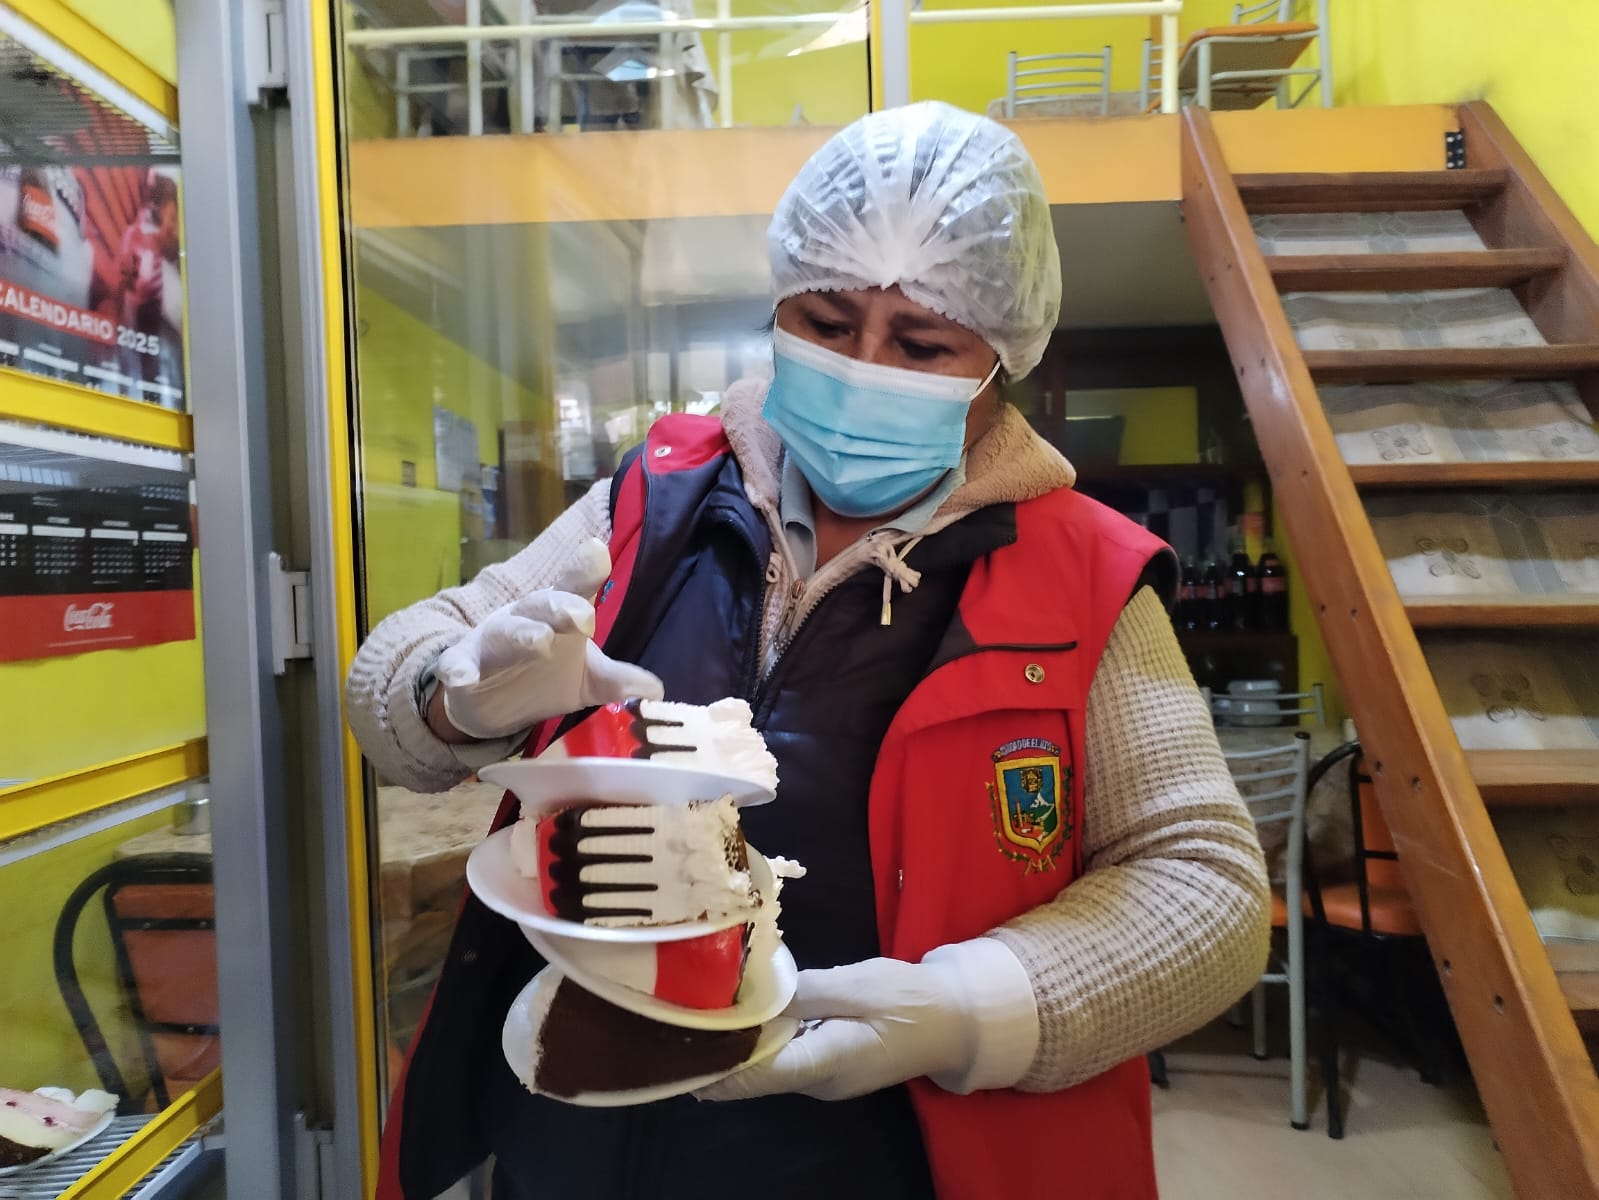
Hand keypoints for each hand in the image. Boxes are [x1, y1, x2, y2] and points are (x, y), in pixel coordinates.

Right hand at [434, 539, 663, 739]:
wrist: (490, 702)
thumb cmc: (545, 676)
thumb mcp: (586, 680)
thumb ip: (617, 680)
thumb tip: (656, 689)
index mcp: (556, 612)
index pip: (573, 587)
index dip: (585, 569)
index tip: (598, 550)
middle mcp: (524, 618)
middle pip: (541, 605)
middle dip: (560, 606)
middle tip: (584, 615)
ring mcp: (492, 640)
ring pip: (506, 632)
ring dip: (522, 634)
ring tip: (540, 641)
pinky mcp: (464, 665)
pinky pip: (457, 664)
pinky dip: (458, 669)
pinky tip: (460, 677)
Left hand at [696, 940, 1037, 1101]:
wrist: (958, 1020)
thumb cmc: (912, 1002)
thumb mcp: (859, 985)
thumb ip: (807, 991)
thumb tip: (759, 994)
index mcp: (823, 1065)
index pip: (753, 1074)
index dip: (713, 1062)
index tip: (677, 1040)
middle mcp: (815, 1080)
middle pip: (751, 1073)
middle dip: (716, 1049)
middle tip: (677, 1009)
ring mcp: (821, 1074)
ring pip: (763, 1064)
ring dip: (735, 1041)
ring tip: (698, 1004)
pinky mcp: (827, 1060)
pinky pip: (781, 1053)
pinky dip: (757, 1036)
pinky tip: (739, 1007)